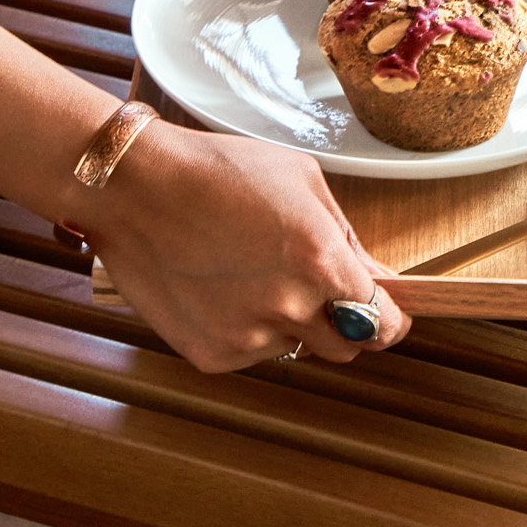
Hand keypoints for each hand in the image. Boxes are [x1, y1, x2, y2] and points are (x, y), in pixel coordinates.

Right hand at [75, 121, 408, 371]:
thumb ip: (349, 239)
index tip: (387, 315)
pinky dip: (246, 329)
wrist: (136, 188)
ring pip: (296, 347)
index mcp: (322, 263)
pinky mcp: (212, 355)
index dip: (390, 322)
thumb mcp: (303, 184)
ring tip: (250, 273)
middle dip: (342, 321)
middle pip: (347, 347)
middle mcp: (290, 308)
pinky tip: (221, 287)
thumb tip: (381, 278)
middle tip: (313, 286)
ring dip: (289, 322)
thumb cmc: (220, 172)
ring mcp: (248, 336)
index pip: (384, 326)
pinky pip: (251, 353)